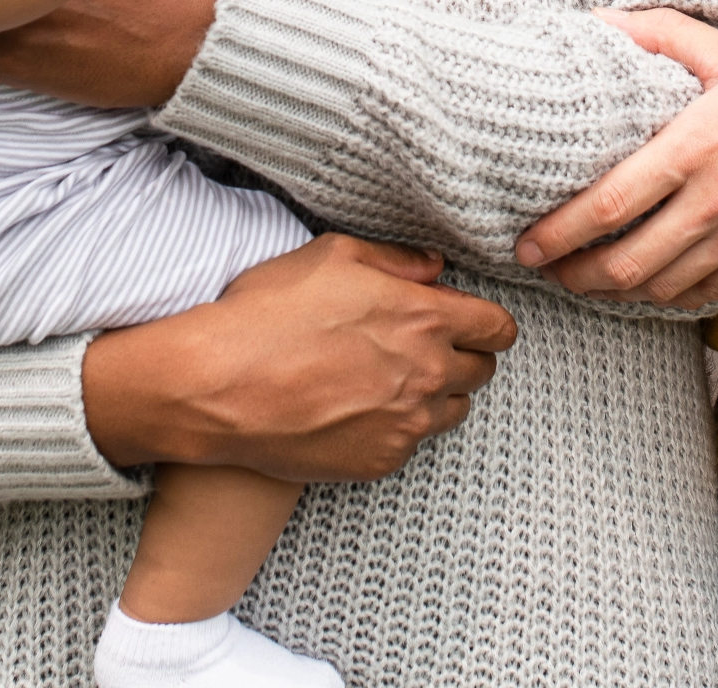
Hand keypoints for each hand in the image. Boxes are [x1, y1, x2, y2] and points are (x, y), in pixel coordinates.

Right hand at [82, 235, 517, 481]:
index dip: (488, 322)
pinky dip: (398, 426)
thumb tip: (434, 269)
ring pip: (452, 410)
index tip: (474, 320)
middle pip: (482, 371)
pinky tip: (360, 407)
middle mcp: (427, 375)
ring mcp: (405, 424)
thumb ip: (396, 260)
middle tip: (425, 343)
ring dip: (436, 393)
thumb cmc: (270, 311)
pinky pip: (411, 443)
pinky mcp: (378, 461)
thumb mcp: (333, 255)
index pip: (498, 328)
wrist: (220, 386)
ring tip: (391, 377)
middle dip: (463, 354)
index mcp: (424, 318)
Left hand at [513, 10, 717, 306]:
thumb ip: (658, 34)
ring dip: (615, 291)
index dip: (559, 232)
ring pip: (662, 288)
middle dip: (575, 276)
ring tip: (586, 279)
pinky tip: (648, 282)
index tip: (525, 242)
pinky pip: (705, 293)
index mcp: (699, 144)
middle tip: (545, 270)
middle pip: (627, 264)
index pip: (610, 204)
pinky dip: (667, 295)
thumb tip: (596, 20)